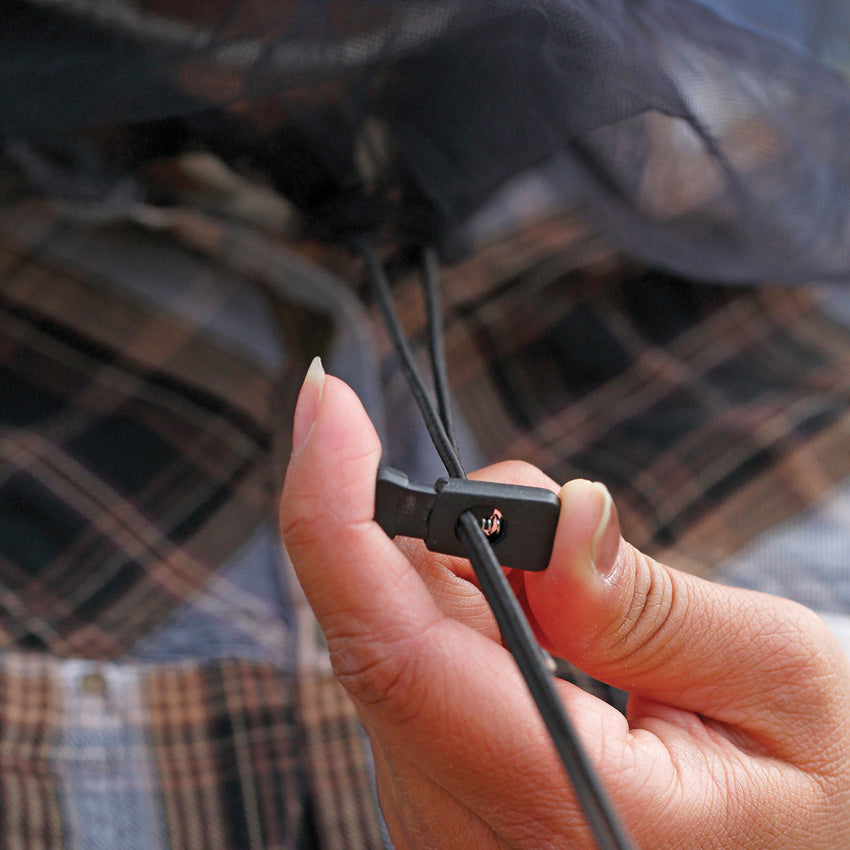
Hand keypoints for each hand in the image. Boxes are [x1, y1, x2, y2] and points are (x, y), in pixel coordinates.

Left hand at [281, 361, 849, 848]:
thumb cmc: (817, 793)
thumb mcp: (780, 682)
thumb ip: (649, 606)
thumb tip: (553, 518)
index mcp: (559, 807)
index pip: (391, 652)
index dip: (335, 516)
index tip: (327, 403)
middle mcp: (467, 831)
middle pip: (381, 627)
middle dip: (446, 530)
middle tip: (558, 525)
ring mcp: (442, 820)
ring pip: (391, 640)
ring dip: (467, 577)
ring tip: (582, 602)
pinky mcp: (439, 796)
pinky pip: (410, 669)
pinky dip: (462, 614)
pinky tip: (544, 633)